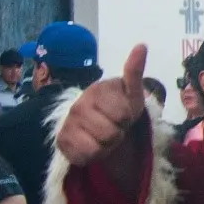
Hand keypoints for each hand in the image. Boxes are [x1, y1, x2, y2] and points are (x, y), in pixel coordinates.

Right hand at [58, 45, 147, 167]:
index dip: (128, 118)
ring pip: (98, 148)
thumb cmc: (121, 106)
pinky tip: (92, 145)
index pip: (123, 115)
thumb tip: (142, 45)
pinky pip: (84, 158)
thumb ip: (135, 71)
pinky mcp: (61, 142)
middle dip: (118, 133)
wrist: (102, 125)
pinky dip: (93, 157)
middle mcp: (78, 105)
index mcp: (97, 90)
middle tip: (114, 126)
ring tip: (103, 135)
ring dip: (107, 147)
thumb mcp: (133, 92)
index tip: (124, 113)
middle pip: (110, 134)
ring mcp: (67, 124)